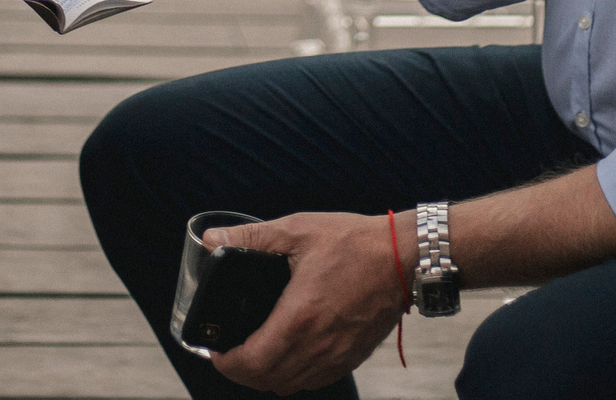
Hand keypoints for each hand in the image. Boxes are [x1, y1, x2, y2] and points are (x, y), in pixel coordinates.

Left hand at [207, 213, 404, 394]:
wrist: (405, 256)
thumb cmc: (354, 241)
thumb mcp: (297, 230)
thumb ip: (250, 237)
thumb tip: (210, 238)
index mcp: (299, 317)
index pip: (252, 363)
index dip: (227, 363)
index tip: (216, 350)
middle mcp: (318, 345)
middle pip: (267, 381)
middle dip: (242, 372)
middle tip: (231, 352)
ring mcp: (337, 356)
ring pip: (290, 385)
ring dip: (267, 376)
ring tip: (256, 353)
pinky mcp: (353, 357)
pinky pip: (315, 381)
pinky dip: (295, 376)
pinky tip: (290, 354)